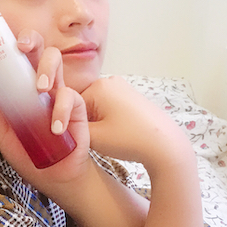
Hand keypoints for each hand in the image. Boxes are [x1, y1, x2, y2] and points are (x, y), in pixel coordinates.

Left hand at [0, 31, 92, 196]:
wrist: (56, 178)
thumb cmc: (30, 153)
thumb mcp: (3, 132)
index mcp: (24, 87)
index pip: (20, 57)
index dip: (13, 43)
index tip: (1, 39)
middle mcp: (42, 85)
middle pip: (40, 50)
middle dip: (33, 41)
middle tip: (22, 48)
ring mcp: (59, 94)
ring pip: (57, 64)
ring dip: (47, 70)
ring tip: (41, 89)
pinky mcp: (77, 108)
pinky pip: (70, 97)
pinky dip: (61, 111)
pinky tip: (55, 129)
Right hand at [81, 76, 195, 175]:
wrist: (165, 145)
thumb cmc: (129, 140)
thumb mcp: (92, 137)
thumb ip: (71, 128)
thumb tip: (61, 125)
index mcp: (98, 86)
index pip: (71, 104)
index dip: (71, 123)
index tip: (79, 138)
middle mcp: (109, 80)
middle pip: (83, 103)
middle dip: (84, 121)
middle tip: (95, 139)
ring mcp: (122, 87)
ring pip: (95, 106)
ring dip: (95, 121)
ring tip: (108, 137)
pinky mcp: (131, 96)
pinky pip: (109, 106)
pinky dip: (107, 118)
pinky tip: (117, 132)